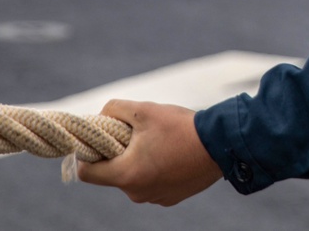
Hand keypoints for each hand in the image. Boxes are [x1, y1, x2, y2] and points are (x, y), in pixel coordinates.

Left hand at [76, 100, 222, 205]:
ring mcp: (155, 198)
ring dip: (140, 160)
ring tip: (162, 141)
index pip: (87, 172)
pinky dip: (157, 169)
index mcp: (126, 175)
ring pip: (135, 178)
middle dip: (120, 153)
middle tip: (138, 133)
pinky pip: (154, 183)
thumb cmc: (181, 127)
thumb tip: (101, 116)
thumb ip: (115, 109)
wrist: (221, 144)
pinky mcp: (172, 198)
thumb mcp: (144, 110)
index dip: (88, 153)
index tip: (101, 139)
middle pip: (113, 173)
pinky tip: (174, 153)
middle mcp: (137, 193)